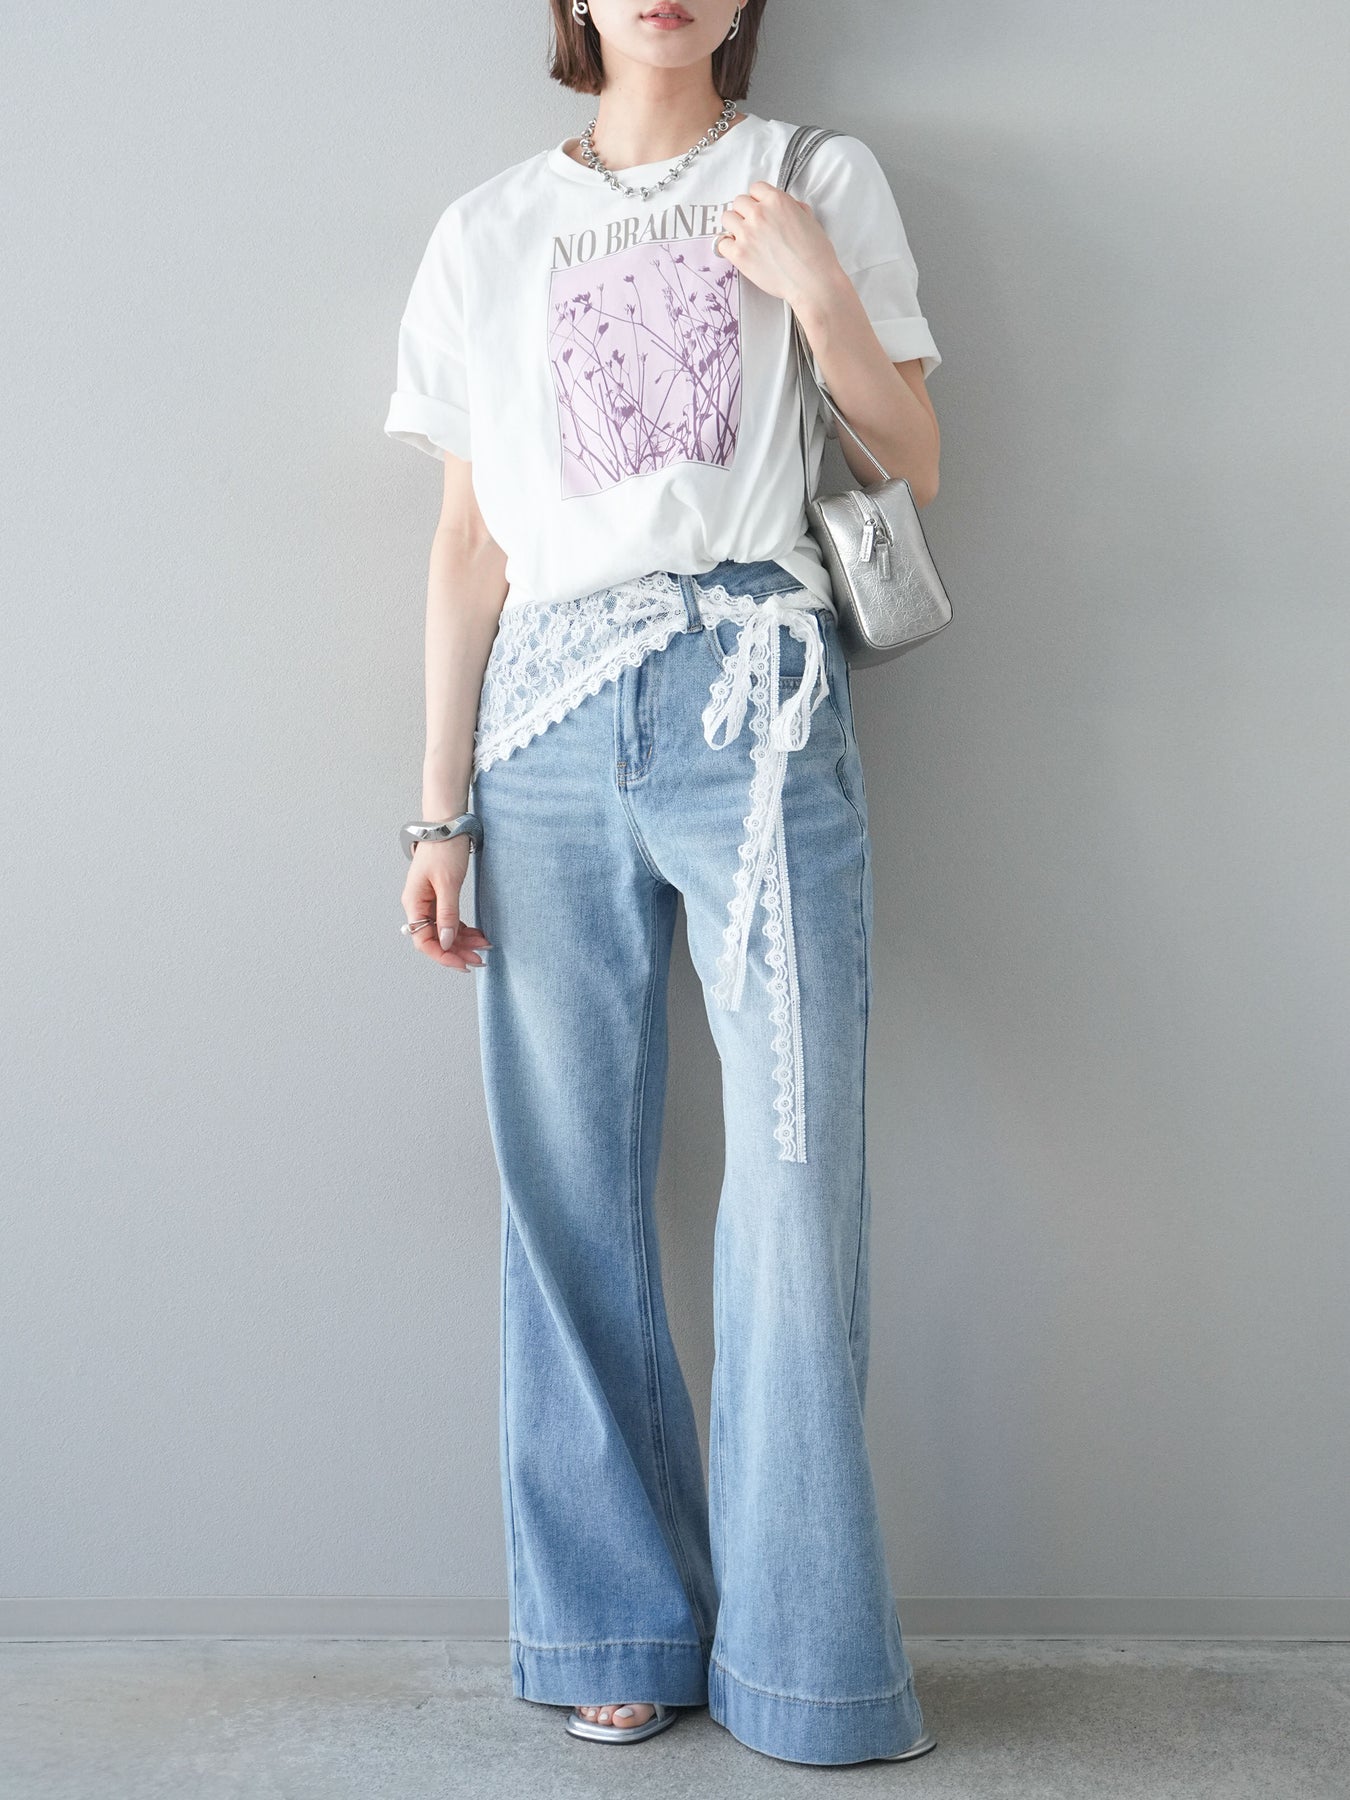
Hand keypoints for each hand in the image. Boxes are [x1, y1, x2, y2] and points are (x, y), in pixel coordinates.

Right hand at [401, 839, 492, 971]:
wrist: (447, 824)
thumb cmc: (444, 849)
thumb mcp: (448, 884)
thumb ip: (447, 914)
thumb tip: (444, 942)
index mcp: (414, 903)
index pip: (423, 941)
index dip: (443, 955)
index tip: (463, 963)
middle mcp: (418, 905)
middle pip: (435, 938)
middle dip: (457, 951)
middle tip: (480, 959)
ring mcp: (428, 901)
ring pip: (444, 931)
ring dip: (463, 941)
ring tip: (484, 946)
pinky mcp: (439, 896)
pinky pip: (449, 920)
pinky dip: (463, 929)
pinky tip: (478, 934)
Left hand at [713, 181, 842, 309]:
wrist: (812, 282)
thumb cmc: (815, 254)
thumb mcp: (809, 219)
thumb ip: (792, 207)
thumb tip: (784, 207)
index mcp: (777, 201)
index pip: (755, 188)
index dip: (758, 200)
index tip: (760, 209)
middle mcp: (759, 213)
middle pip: (739, 202)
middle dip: (745, 212)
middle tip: (753, 226)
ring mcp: (747, 234)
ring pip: (727, 218)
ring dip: (734, 226)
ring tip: (744, 238)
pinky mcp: (739, 254)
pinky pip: (721, 243)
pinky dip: (727, 246)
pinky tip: (738, 251)